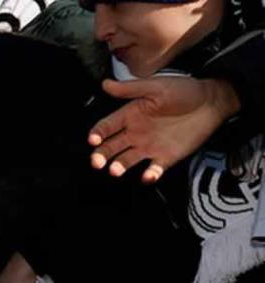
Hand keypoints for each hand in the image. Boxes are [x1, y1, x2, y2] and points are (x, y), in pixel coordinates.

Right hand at [90, 77, 240, 182]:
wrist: (213, 103)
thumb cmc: (185, 91)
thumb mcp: (156, 86)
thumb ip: (130, 89)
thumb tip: (105, 84)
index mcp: (131, 115)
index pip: (107, 126)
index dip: (98, 133)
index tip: (93, 139)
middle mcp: (135, 133)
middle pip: (110, 147)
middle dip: (100, 155)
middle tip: (97, 161)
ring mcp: (148, 147)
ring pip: (125, 161)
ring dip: (118, 166)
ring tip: (115, 169)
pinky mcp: (164, 158)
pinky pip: (152, 170)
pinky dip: (149, 175)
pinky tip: (148, 174)